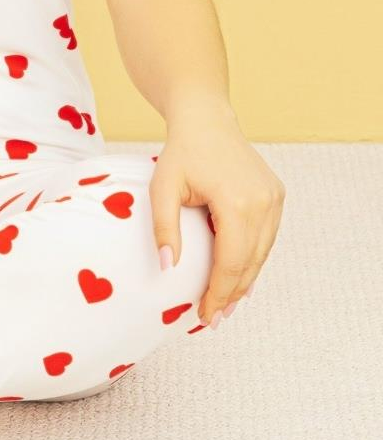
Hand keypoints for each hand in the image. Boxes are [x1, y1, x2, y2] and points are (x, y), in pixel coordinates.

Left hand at [149, 98, 284, 325]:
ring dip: (245, 280)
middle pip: (250, 262)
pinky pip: (266, 238)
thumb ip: (164, 227)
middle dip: (232, 294)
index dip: (218, 292)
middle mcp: (264, 203)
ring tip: (225, 305)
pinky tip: (239, 276)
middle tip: (214, 319)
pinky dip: (252, 258)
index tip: (205, 315)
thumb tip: (168, 268)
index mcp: (237, 202)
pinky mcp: (277, 195)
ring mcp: (274, 199)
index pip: (231, 262)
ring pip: (262, 253)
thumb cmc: (181, 152)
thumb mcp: (163, 187)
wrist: (207, 119)